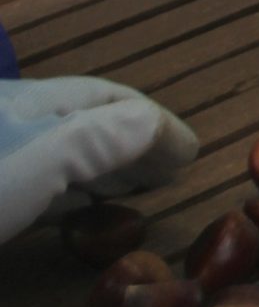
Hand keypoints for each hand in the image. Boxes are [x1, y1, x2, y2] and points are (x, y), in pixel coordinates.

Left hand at [0, 76, 197, 245]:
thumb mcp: (33, 166)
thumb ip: (94, 140)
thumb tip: (156, 124)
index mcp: (27, 103)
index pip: (105, 98)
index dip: (153, 120)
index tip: (191, 153)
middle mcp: (12, 124)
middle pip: (85, 123)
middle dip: (134, 143)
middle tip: (174, 171)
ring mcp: (0, 161)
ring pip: (62, 154)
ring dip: (106, 168)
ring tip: (140, 186)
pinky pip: (37, 186)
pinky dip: (71, 193)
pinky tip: (81, 208)